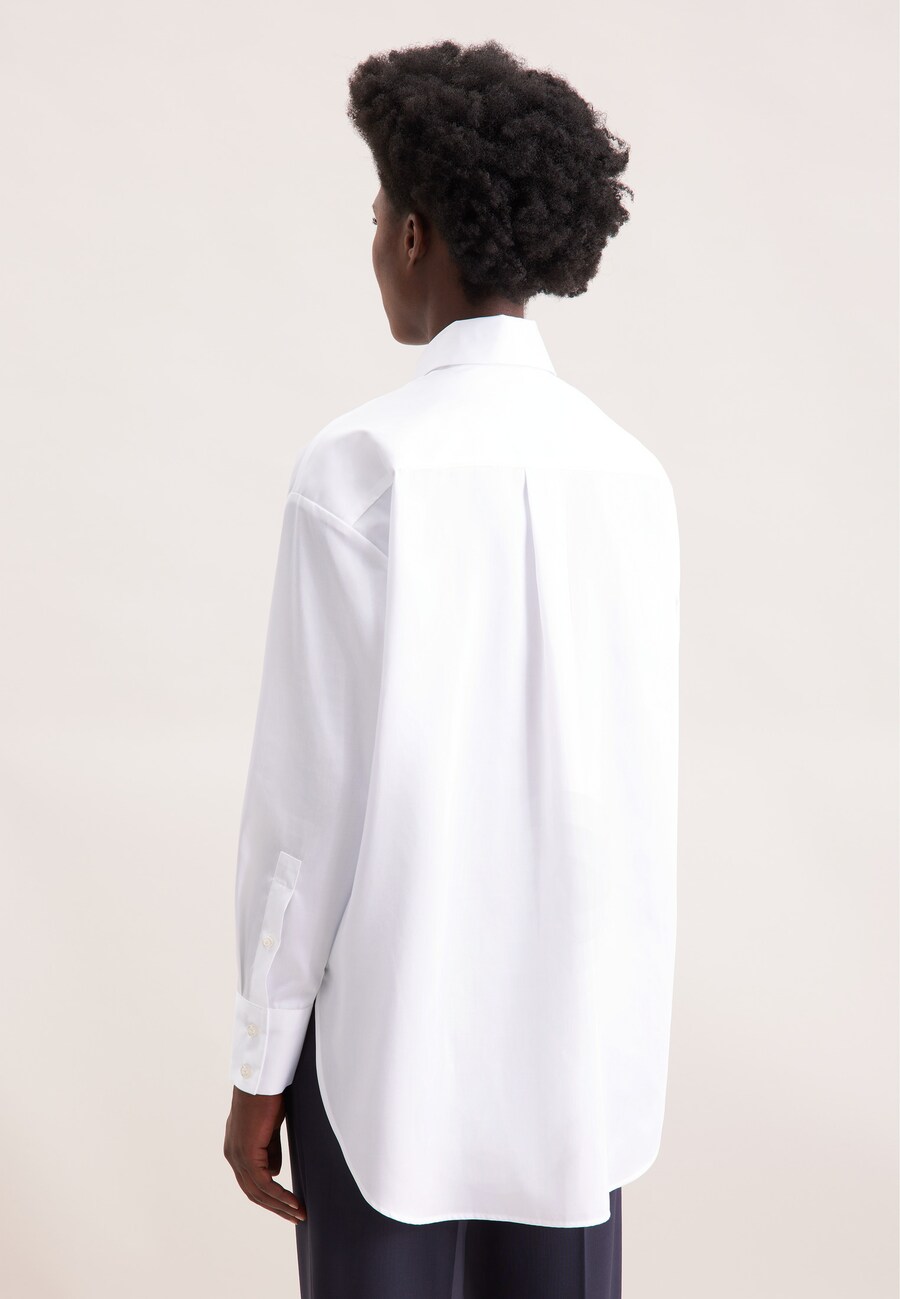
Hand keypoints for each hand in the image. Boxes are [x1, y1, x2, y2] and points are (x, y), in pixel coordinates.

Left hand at [224, 1086, 306, 1223]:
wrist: (261, 1078)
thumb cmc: (267, 1095)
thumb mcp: (269, 1127)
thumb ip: (270, 1149)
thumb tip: (274, 1172)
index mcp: (236, 1147)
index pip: (251, 1180)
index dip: (270, 1195)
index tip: (288, 1204)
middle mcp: (232, 1155)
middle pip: (253, 1191)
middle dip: (276, 1206)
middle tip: (296, 1216)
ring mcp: (236, 1156)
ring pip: (257, 1191)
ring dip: (279, 1205)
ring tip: (299, 1214)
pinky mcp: (246, 1154)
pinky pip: (263, 1183)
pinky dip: (279, 1195)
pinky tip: (293, 1202)